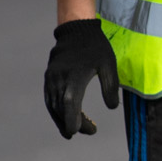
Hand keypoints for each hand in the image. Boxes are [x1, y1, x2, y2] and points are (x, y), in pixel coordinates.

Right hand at [43, 19, 118, 138]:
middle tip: (87, 131)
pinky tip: (65, 116)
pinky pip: (50, 99)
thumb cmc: (96, 47)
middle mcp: (59, 80)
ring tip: (74, 130)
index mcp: (74, 77)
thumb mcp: (109, 65)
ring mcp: (51, 79)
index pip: (70, 105)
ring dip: (62, 119)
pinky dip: (56, 110)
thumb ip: (110, 87)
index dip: (75, 121)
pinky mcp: (49, 77)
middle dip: (72, 124)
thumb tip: (113, 108)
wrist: (76, 29)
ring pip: (53, 106)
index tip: (87, 131)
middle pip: (61, 109)